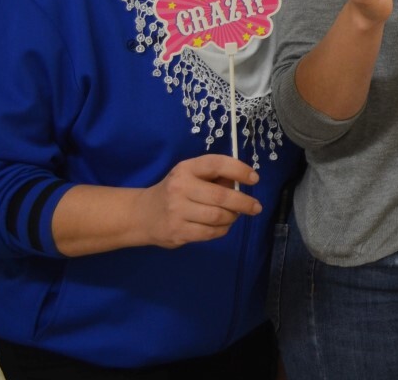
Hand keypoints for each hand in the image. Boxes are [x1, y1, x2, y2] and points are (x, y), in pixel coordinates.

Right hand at [133, 154, 261, 248]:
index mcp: (186, 168)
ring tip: (235, 215)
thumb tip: (243, 183)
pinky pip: (209, 233)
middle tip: (256, 207)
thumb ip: (215, 176)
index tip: (255, 179)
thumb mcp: (191, 175)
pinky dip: (222, 230)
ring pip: (217, 216)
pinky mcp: (176, 232)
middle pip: (220, 196)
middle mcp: (180, 188)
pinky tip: (223, 226)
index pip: (216, 164)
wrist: (142, 215)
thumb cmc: (176, 191)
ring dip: (232, 217)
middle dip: (244, 202)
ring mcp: (176, 211)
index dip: (239, 170)